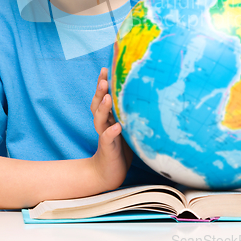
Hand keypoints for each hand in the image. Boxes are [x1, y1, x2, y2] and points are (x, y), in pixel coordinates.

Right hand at [90, 68, 132, 190]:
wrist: (108, 172)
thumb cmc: (120, 145)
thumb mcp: (125, 125)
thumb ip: (128, 111)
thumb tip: (144, 91)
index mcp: (107, 116)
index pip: (102, 96)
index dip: (102, 82)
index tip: (105, 68)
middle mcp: (103, 123)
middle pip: (97, 104)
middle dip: (99, 91)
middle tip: (103, 79)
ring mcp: (104, 135)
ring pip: (99, 119)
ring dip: (103, 108)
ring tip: (107, 98)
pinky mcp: (108, 148)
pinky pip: (108, 139)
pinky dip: (111, 132)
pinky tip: (116, 126)